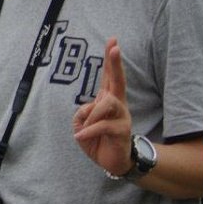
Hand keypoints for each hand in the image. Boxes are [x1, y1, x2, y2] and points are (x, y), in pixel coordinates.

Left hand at [73, 38, 133, 175]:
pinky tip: (81, 136)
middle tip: (115, 47)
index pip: (108, 76)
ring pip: (107, 104)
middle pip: (117, 81)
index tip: (113, 41)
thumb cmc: (96, 138)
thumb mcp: (81, 123)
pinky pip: (102, 125)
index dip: (110, 59)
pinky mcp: (121, 131)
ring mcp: (121, 117)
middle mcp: (117, 105)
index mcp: (107, 100)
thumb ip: (82, 112)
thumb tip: (89, 109)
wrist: (112, 162)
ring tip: (82, 128)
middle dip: (115, 63)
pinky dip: (88, 130)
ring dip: (91, 115)